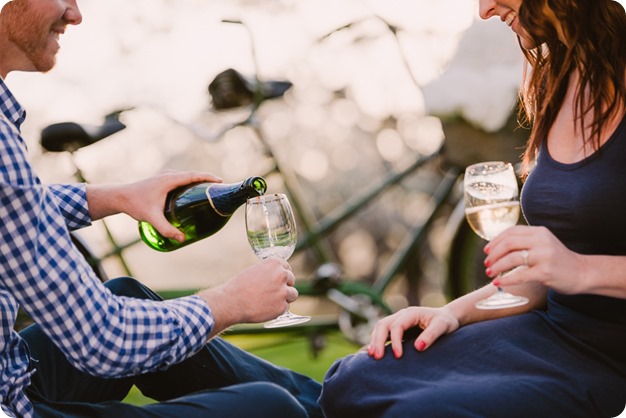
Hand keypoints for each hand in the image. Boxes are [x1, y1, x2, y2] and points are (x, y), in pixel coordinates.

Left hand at [87, 170, 221, 241]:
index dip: (208, 177)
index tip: (220, 181)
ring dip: (198, 181)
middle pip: (192, 175)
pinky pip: (181, 179)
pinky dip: (190, 183)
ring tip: (208, 191)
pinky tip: (192, 193)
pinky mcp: (162, 181)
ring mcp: (165, 177)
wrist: (119, 197)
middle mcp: (168, 175)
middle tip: (218, 189)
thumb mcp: (152, 218)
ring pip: (186, 177)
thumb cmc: (135, 204)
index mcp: (169, 180)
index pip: (193, 175)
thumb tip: (182, 239)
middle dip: (207, 180)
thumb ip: (166, 229)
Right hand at [199, 257, 297, 334]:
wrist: (231, 302)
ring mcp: (283, 292)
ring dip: (285, 298)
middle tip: (272, 292)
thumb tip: (279, 277)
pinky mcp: (282, 307)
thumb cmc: (239, 286)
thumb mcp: (255, 271)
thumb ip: (269, 272)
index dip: (282, 275)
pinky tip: (265, 308)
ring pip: (293, 294)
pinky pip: (286, 307)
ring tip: (270, 301)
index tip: (277, 280)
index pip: (287, 267)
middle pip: (292, 280)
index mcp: (274, 263)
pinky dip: (278, 309)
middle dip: (284, 286)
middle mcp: (282, 275)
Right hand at [367, 306, 459, 359]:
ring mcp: (397, 321)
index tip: (398, 356)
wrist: (447, 318)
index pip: (397, 326)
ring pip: (380, 328)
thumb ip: (431, 335)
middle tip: (377, 357)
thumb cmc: (446, 322)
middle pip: (383, 324)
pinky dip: (377, 342)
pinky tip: (374, 352)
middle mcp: (401, 315)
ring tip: (372, 356)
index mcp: (411, 313)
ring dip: (374, 341)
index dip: (396, 341)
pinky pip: (383, 333)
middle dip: (378, 340)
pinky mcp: (397, 329)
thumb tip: (418, 347)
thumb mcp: (443, 326)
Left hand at [484, 225, 583, 293]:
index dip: (495, 241)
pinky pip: (520, 275)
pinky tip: (498, 282)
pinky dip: (506, 279)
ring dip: (497, 266)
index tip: (486, 250)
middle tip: (486, 263)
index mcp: (539, 232)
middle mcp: (542, 241)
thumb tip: (496, 247)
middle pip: (508, 243)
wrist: (582, 273)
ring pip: (512, 258)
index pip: (511, 232)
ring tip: (490, 272)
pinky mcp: (545, 272)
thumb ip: (525, 242)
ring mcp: (544, 256)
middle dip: (493, 254)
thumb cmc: (557, 260)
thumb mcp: (543, 244)